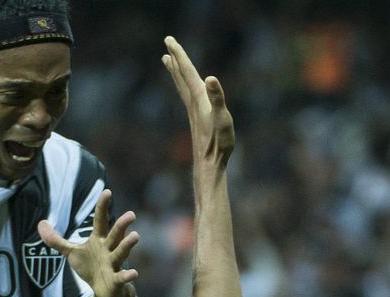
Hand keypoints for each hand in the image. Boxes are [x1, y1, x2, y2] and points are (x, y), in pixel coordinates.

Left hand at [38, 190, 138, 296]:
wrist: (104, 292)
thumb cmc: (90, 268)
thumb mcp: (71, 253)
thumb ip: (55, 240)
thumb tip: (40, 223)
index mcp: (99, 240)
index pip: (101, 220)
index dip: (102, 206)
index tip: (107, 192)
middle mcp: (109, 250)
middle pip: (115, 235)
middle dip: (122, 225)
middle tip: (131, 214)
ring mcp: (114, 265)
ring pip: (121, 253)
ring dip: (127, 245)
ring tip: (135, 236)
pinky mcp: (117, 281)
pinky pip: (122, 277)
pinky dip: (128, 276)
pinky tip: (133, 273)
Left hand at [162, 36, 234, 168]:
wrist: (210, 163)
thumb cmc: (218, 142)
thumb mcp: (222, 118)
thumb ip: (217, 97)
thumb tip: (211, 78)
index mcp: (199, 97)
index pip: (187, 71)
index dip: (179, 54)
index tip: (169, 40)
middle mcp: (193, 102)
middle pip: (181, 75)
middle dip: (175, 58)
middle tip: (167, 43)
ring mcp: (193, 110)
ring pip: (182, 85)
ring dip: (176, 71)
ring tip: (169, 61)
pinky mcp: (196, 118)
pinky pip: (187, 95)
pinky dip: (183, 85)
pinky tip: (186, 88)